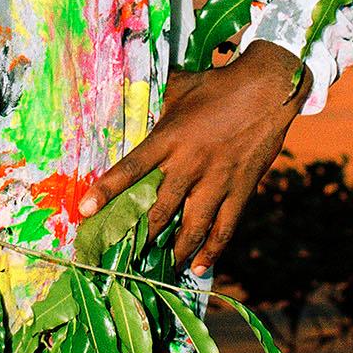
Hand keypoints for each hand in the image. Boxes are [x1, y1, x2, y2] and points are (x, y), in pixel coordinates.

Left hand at [77, 41, 309, 277]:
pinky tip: (200, 267)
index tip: (85, 211)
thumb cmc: (218, 85)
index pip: (130, 169)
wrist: (267, 89)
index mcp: (168, 139)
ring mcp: (216, 180)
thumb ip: (157, 103)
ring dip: (175, 250)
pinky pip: (224, 227)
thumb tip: (135, 97)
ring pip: (191, 226)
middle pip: (158, 209)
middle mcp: (189, 164)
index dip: (106, 191)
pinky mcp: (241, 190)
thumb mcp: (179, 87)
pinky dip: (212, 250)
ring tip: (162, 266)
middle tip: (125, 255)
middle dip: (140, 235)